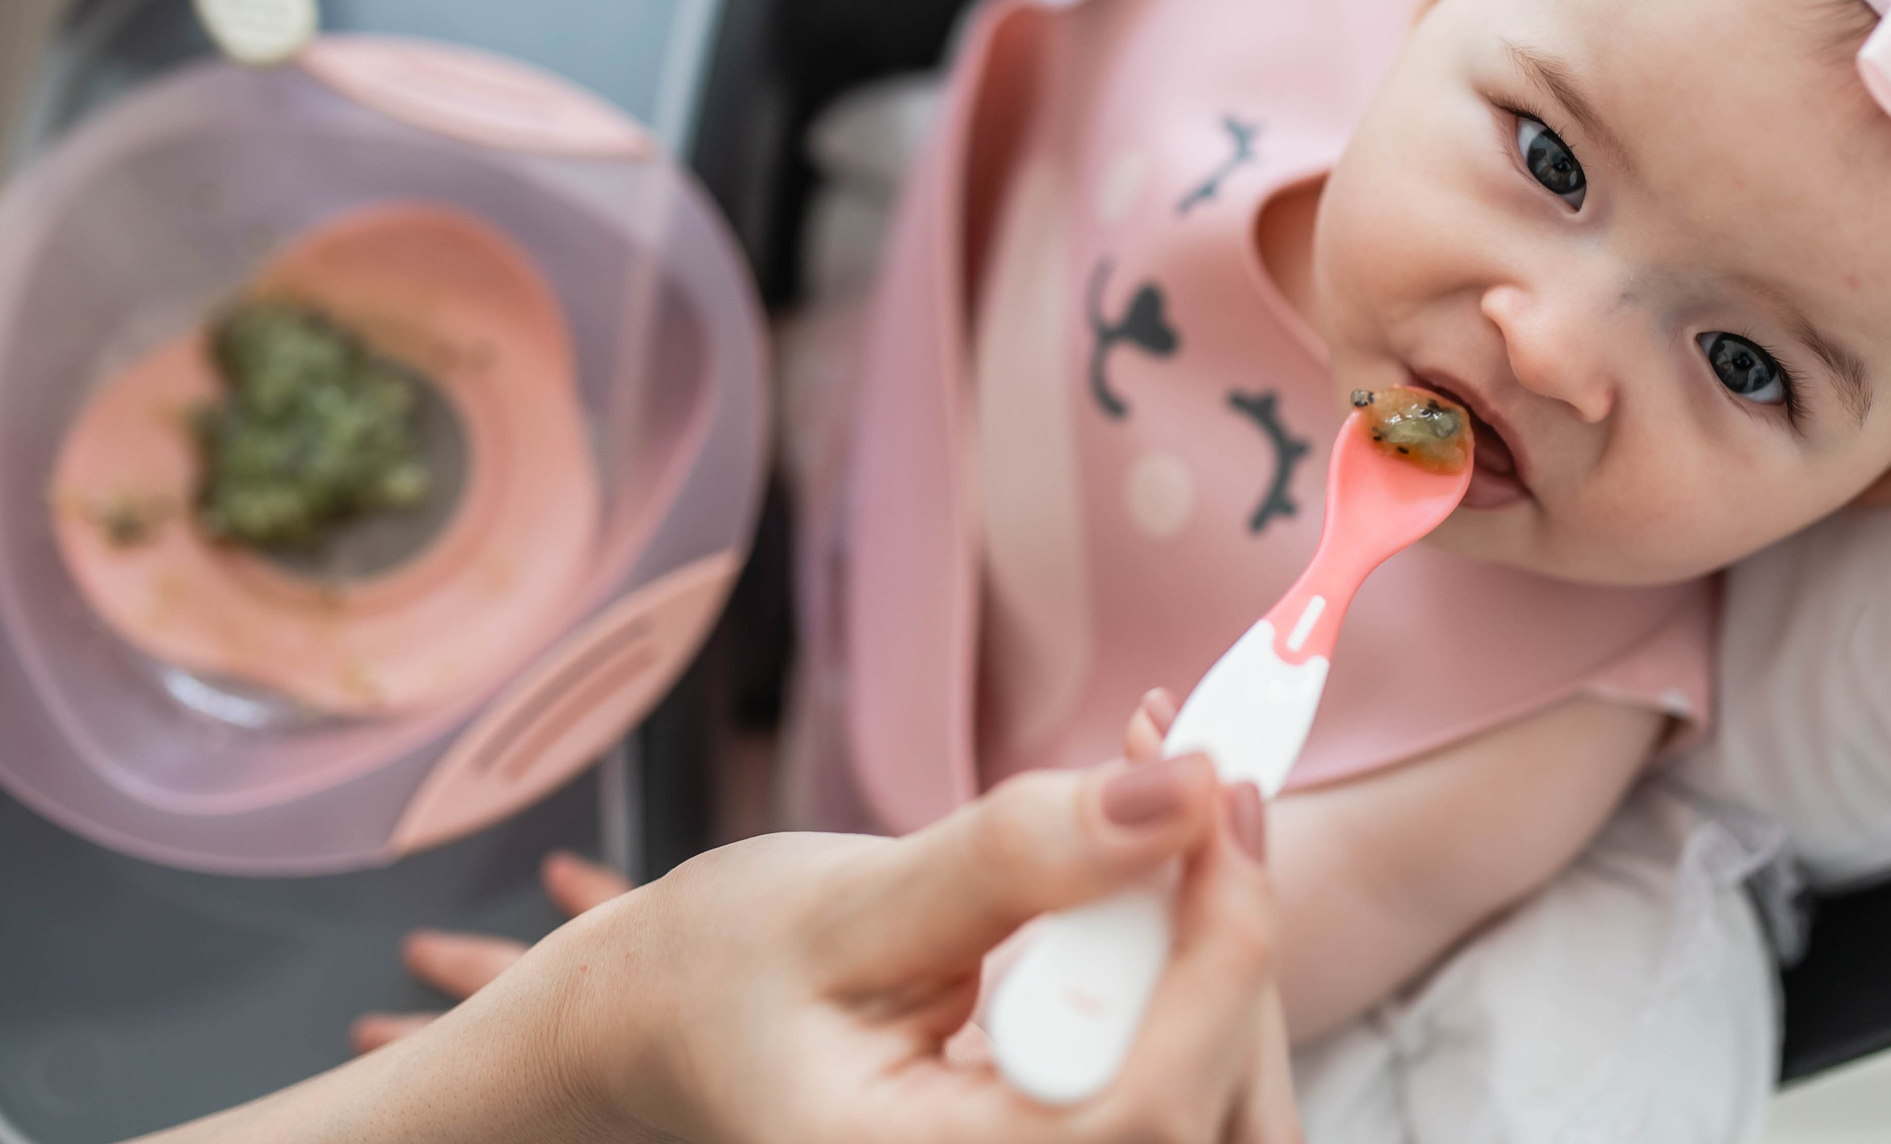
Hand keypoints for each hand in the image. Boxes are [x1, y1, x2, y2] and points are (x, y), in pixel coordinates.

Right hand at [365, 753, 1293, 1143]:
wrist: (666, 1032)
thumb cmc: (722, 977)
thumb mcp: (846, 905)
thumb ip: (1014, 856)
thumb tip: (1182, 795)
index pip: (1138, 1109)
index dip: (1216, 954)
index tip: (1224, 799)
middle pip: (1207, 1113)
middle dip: (1224, 941)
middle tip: (1199, 780)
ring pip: (1215, 1103)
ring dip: (1213, 954)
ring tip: (1166, 815)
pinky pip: (1178, 1087)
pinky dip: (1184, 975)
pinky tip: (1147, 880)